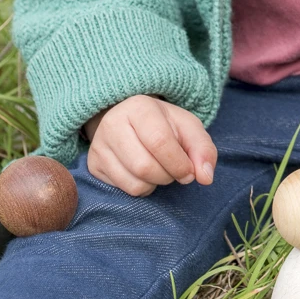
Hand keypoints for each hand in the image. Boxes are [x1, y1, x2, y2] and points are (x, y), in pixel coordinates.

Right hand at [84, 95, 216, 196]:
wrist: (131, 121)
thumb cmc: (163, 124)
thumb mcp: (188, 128)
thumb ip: (203, 149)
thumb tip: (205, 178)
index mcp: (139, 107)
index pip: (159, 142)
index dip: (179, 163)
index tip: (189, 171)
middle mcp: (112, 124)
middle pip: (144, 167)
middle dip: (168, 176)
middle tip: (174, 169)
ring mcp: (99, 145)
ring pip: (134, 183)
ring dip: (156, 184)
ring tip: (159, 168)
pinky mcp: (94, 165)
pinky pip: (124, 190)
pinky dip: (142, 188)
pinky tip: (144, 174)